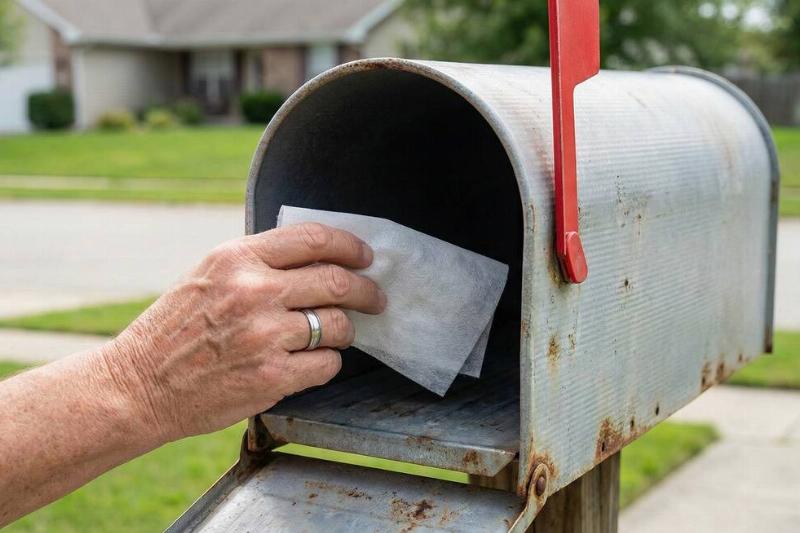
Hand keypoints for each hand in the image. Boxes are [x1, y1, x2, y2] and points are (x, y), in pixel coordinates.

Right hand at [104, 222, 384, 442]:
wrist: (139, 385)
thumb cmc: (175, 329)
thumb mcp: (208, 274)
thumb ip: (258, 262)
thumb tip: (319, 258)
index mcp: (238, 258)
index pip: (314, 238)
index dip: (350, 246)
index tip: (366, 257)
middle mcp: (254, 291)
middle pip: (337, 281)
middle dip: (367, 290)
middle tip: (376, 298)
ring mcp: (265, 335)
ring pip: (338, 325)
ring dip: (346, 330)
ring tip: (339, 334)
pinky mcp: (271, 376)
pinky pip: (327, 364)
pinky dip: (328, 362)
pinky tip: (315, 361)